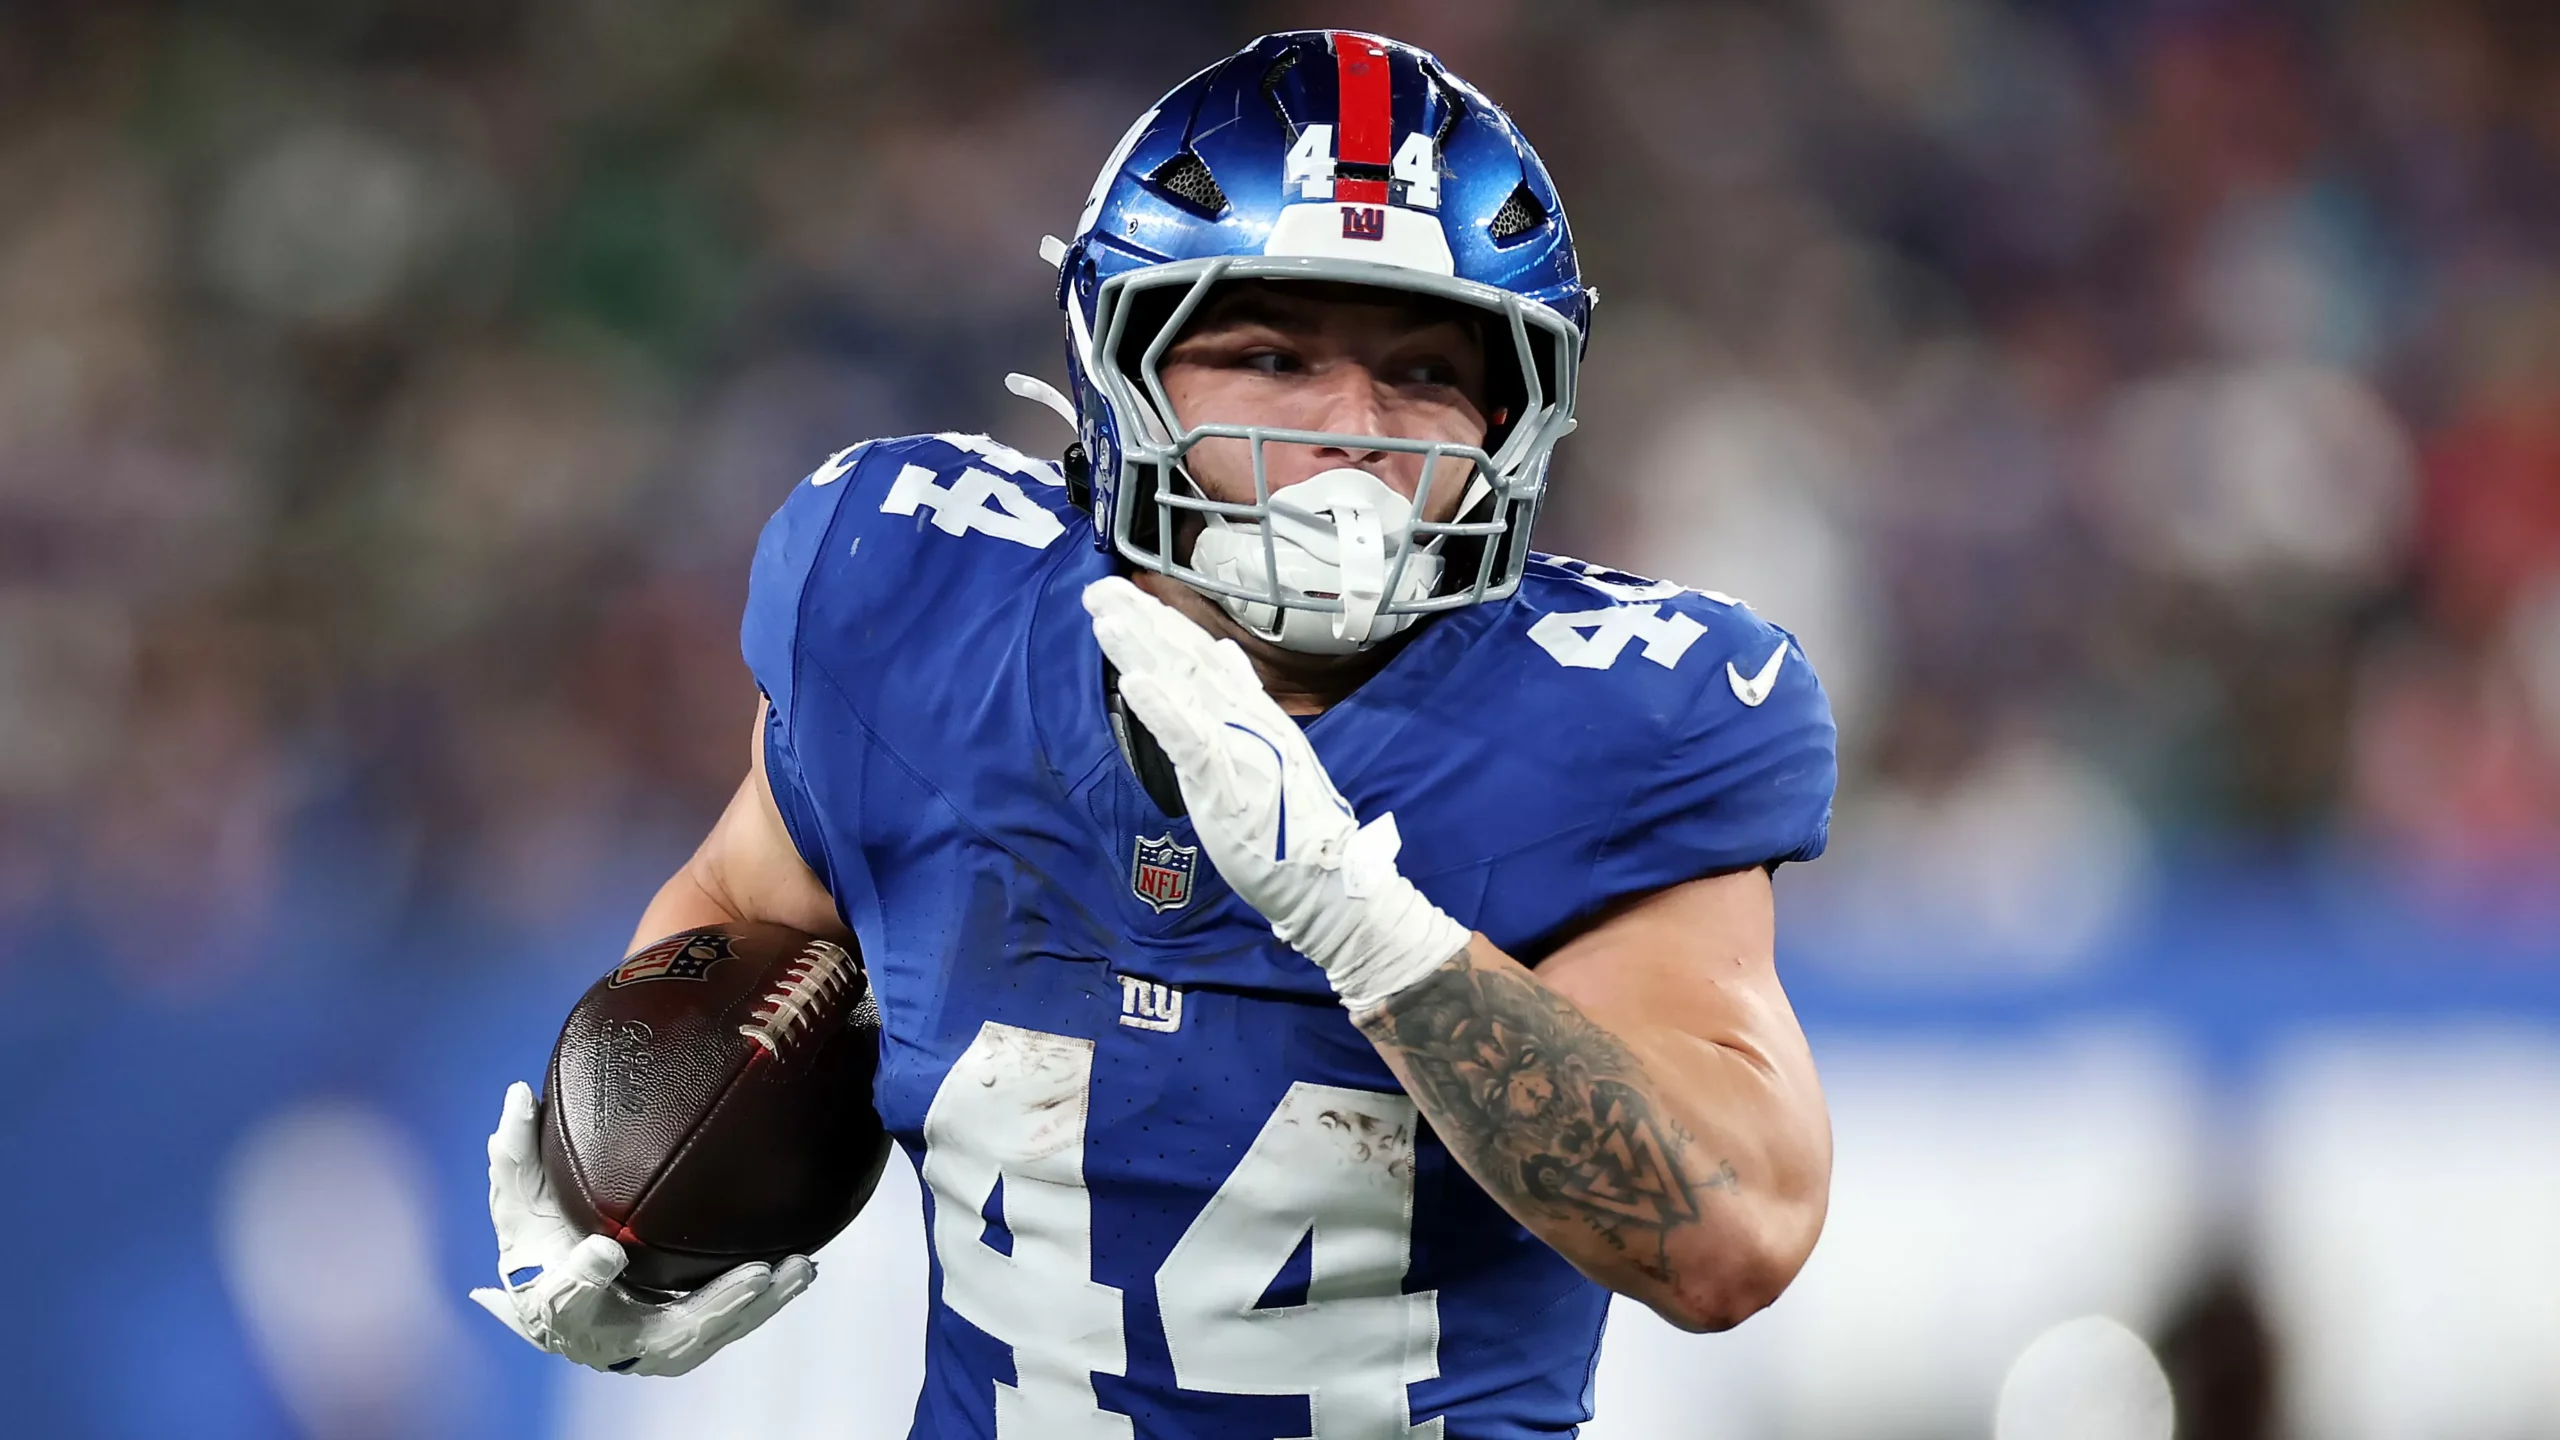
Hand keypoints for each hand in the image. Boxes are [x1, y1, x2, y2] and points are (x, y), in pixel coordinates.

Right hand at [467, 1081, 813, 1375]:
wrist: (558, 1294)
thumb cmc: (538, 1243)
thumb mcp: (519, 1200)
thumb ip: (516, 1153)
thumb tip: (517, 1096)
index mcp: (555, 1306)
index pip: (561, 1300)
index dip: (581, 1279)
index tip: (603, 1250)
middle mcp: (608, 1339)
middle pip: (664, 1336)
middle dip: (712, 1307)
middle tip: (753, 1275)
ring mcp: (652, 1345)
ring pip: (709, 1333)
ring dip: (756, 1305)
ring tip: (796, 1269)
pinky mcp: (687, 1338)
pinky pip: (730, 1324)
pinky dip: (766, 1301)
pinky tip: (800, 1269)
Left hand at [1083, 576, 1469, 1009]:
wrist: (1327, 872)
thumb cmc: (1291, 819)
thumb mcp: (1268, 745)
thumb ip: (1243, 698)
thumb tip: (1223, 652)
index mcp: (1249, 709)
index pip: (1200, 653)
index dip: (1162, 622)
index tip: (1124, 594)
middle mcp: (1242, 716)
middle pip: (1185, 657)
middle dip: (1141, 621)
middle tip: (1098, 589)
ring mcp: (1235, 744)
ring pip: (1183, 686)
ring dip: (1143, 649)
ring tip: (1107, 616)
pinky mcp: (1225, 779)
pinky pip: (1189, 738)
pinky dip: (1162, 709)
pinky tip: (1134, 684)